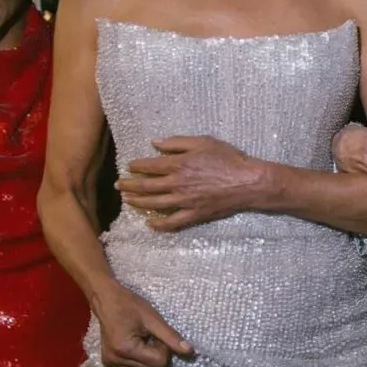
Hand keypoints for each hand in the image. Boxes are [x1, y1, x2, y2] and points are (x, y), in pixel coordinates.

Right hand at [95, 286, 195, 366]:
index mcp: (126, 349)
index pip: (159, 362)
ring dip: (149, 360)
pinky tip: (136, 347)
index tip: (156, 335)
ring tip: (142, 341)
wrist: (105, 300)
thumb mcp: (153, 318)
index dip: (163, 349)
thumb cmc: (129, 305)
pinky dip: (141, 363)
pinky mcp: (109, 365)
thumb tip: (190, 351)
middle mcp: (116, 361)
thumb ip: (171, 336)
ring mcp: (111, 365)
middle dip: (157, 356)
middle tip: (150, 337)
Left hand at [119, 136, 274, 232]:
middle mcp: (176, 184)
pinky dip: (158, 224)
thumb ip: (177, 143)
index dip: (136, 166)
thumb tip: (156, 143)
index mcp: (178, 164)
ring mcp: (183, 202)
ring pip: (154, 204)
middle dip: (129, 185)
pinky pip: (172, 223)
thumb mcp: (202, 142)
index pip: (149, 166)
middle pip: (146, 186)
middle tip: (119, 185)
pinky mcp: (193, 215)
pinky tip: (149, 223)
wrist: (247, 182)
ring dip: (137, 203)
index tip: (129, 166)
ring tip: (127, 201)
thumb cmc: (227, 158)